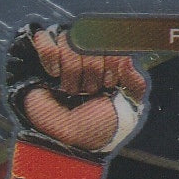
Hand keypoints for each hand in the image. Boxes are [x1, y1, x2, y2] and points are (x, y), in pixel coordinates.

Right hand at [7, 23, 147, 154]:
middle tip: (88, 91)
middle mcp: (86, 54)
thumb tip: (127, 58)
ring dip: (71, 71)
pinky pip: (44, 39)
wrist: (68, 140)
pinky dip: (50, 58)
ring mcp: (63, 53)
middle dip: (92, 72)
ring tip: (70, 89)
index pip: (112, 40)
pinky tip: (53, 74)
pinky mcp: (41, 55)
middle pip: (90, 40)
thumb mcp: (127, 107)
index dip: (111, 63)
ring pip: (69, 40)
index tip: (108, 84)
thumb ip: (136, 84)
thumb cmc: (97, 125)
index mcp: (107, 62)